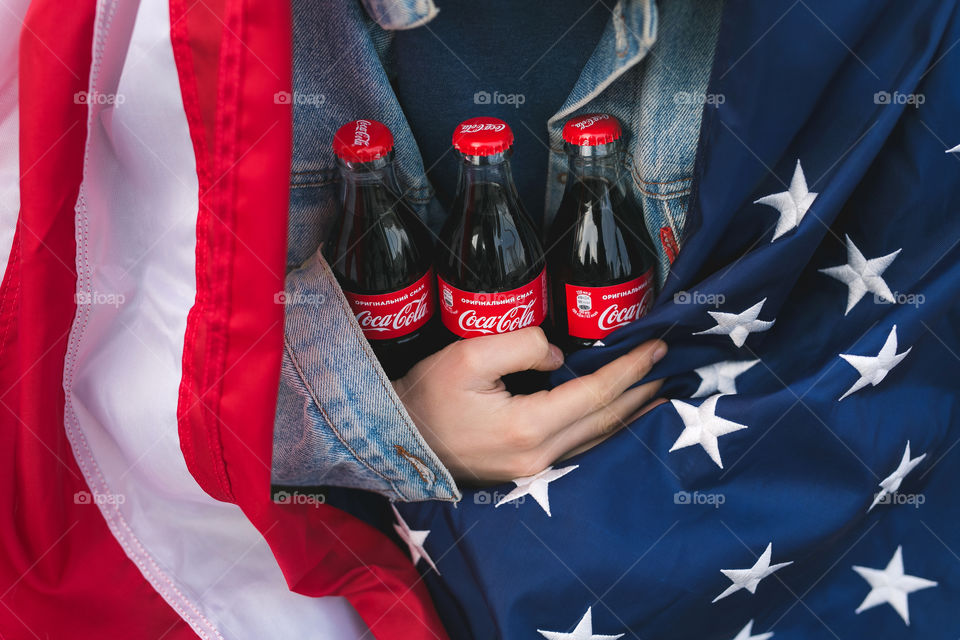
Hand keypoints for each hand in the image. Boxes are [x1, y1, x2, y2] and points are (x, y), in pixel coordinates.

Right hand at [391, 327, 666, 484]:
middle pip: (606, 419)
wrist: (398, 440)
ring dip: (631, 411)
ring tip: (657, 389)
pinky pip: (582, 447)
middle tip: (669, 363)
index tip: (656, 346)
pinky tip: (619, 416)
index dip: (630, 368)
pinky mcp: (527, 470)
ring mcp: (534, 469)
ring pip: (599, 438)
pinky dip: (607, 426)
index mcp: (527, 426)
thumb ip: (519, 345)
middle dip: (641, 389)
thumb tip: (555, 354)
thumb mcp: (466, 356)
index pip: (596, 392)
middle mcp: (539, 455)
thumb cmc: (427, 396)